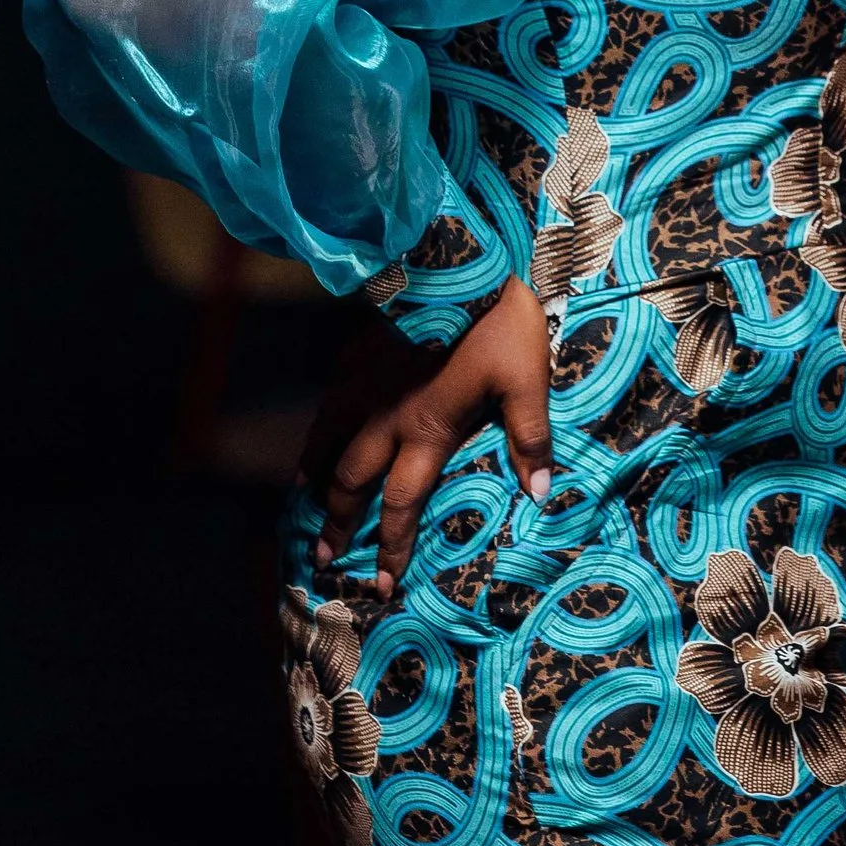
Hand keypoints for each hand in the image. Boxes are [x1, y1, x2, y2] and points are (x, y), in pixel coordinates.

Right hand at [301, 277, 554, 602]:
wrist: (462, 261)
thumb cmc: (499, 324)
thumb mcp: (527, 383)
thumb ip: (531, 439)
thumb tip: (540, 494)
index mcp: (427, 430)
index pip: (402, 504)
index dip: (390, 547)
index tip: (381, 584)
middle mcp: (388, 415)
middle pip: (353, 480)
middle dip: (339, 523)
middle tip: (323, 557)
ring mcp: (368, 381)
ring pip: (330, 436)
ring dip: (317, 471)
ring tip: (305, 497)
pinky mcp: (363, 349)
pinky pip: (336, 388)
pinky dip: (326, 413)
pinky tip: (325, 417)